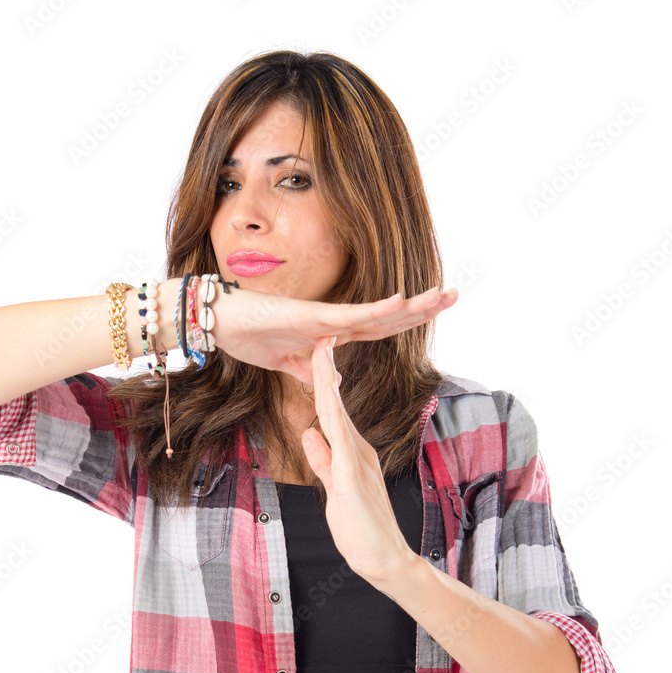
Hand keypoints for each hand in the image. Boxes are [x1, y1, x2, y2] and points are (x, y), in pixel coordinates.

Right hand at [210, 285, 456, 385]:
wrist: (215, 322)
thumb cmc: (244, 335)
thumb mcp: (283, 362)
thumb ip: (308, 369)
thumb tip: (331, 379)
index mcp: (327, 333)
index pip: (377, 328)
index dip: (406, 320)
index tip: (435, 311)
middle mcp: (331, 322)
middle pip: (385, 317)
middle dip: (421, 307)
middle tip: (455, 293)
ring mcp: (322, 317)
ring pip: (375, 313)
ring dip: (410, 305)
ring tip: (442, 294)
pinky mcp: (308, 316)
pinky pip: (348, 315)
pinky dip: (375, 309)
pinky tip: (401, 300)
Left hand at [299, 336, 418, 586]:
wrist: (384, 559)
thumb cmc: (360, 528)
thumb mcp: (333, 486)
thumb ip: (322, 459)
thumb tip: (309, 432)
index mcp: (350, 449)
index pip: (330, 408)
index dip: (322, 379)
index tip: (315, 351)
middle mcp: (357, 447)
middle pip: (333, 401)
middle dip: (324, 366)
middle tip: (320, 331)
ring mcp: (356, 458)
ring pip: (336, 411)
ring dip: (326, 379)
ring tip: (320, 347)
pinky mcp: (352, 474)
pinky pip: (339, 436)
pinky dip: (331, 411)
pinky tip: (325, 392)